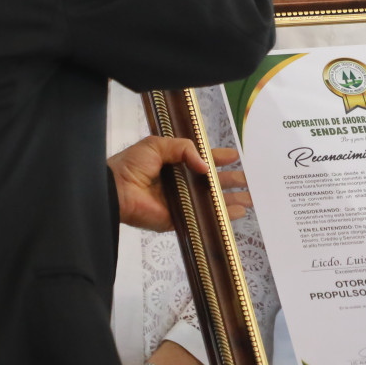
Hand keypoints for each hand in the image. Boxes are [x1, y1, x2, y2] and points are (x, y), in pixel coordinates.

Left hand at [109, 139, 245, 231]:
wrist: (117, 190)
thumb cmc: (132, 165)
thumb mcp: (158, 145)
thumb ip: (184, 148)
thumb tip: (206, 166)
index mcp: (173, 163)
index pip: (200, 160)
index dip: (217, 158)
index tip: (234, 156)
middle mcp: (180, 183)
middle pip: (210, 182)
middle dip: (230, 180)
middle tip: (247, 180)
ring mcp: (182, 202)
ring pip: (211, 200)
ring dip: (231, 199)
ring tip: (249, 198)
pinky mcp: (180, 219)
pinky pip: (204, 217)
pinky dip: (222, 217)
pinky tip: (237, 213)